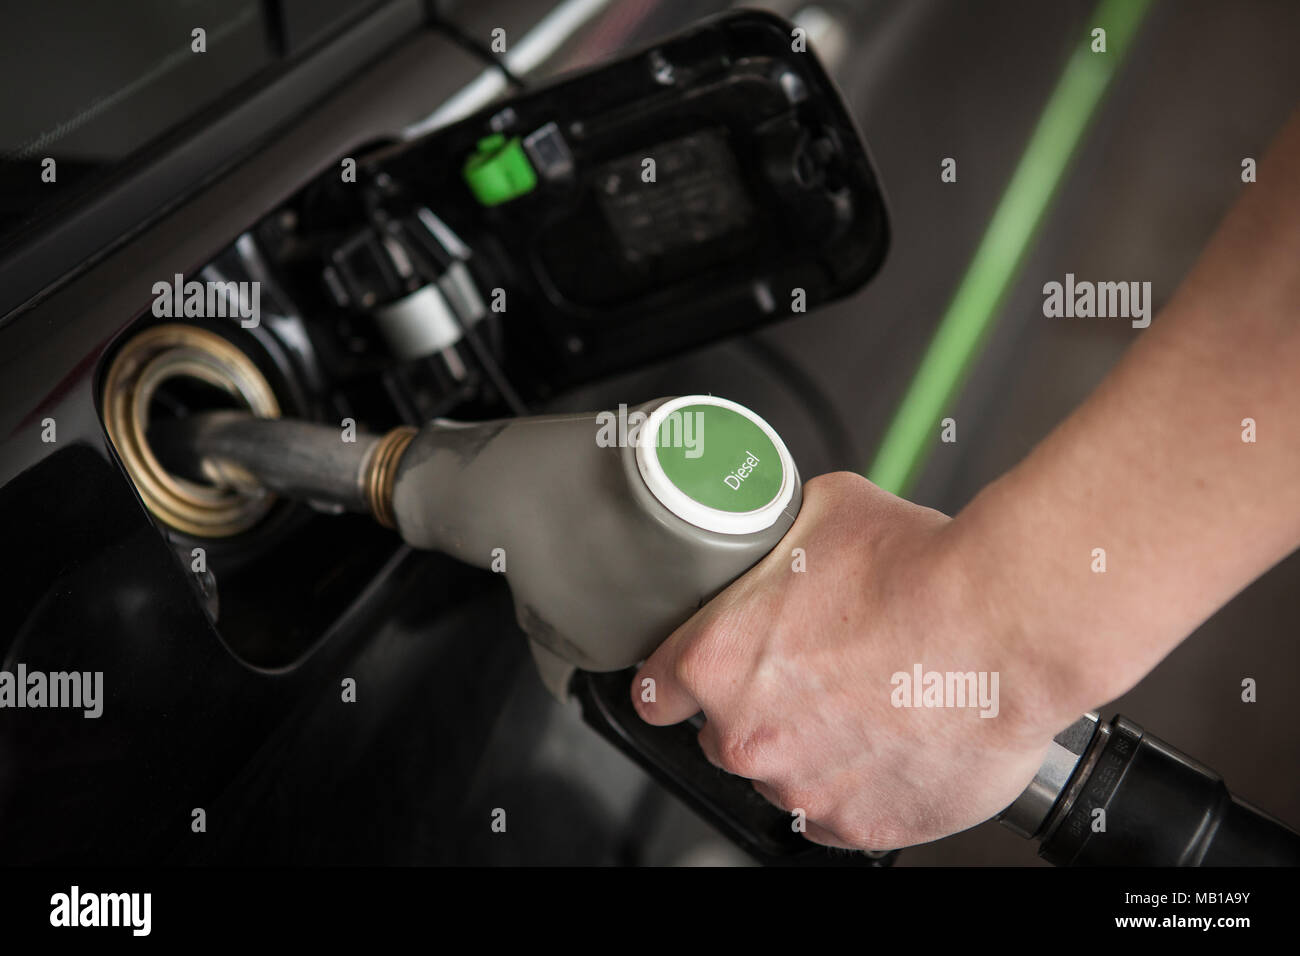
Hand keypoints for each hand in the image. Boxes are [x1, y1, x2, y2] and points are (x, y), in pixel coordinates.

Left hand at [631, 471, 1068, 850]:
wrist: (1006, 624)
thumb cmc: (921, 571)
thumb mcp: (820, 514)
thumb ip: (772, 546)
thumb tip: (770, 539)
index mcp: (719, 661)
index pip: (655, 690)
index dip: (674, 681)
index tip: (689, 681)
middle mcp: (750, 735)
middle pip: (722, 736)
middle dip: (754, 709)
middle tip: (813, 673)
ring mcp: (805, 787)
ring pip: (783, 775)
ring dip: (809, 746)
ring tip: (866, 699)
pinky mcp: (863, 824)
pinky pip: (838, 812)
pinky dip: (857, 784)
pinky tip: (889, 737)